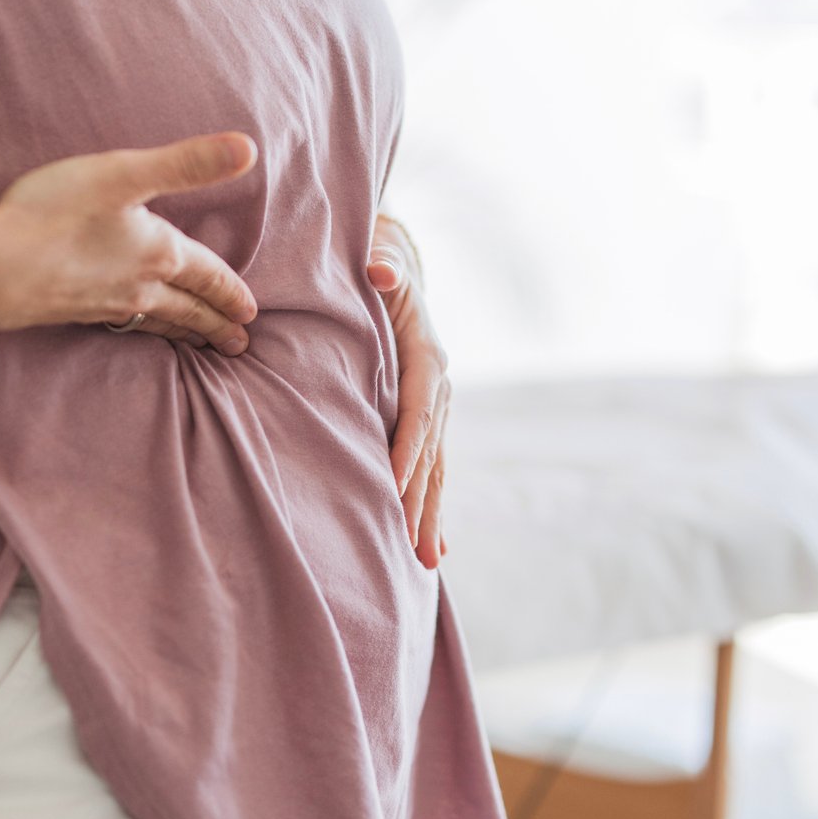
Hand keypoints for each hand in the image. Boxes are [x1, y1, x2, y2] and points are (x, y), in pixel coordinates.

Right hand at [0, 132, 260, 352]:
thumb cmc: (54, 215)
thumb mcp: (123, 175)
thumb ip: (186, 163)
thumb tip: (249, 149)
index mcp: (158, 252)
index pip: (208, 275)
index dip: (231, 291)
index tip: (250, 313)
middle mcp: (137, 285)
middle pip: (186, 308)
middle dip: (214, 324)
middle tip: (238, 345)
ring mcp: (102, 303)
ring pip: (155, 320)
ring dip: (181, 332)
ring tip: (198, 346)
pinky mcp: (71, 312)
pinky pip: (121, 324)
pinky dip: (140, 329)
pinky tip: (128, 323)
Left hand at [368, 214, 449, 567]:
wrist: (395, 263)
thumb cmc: (377, 262)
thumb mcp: (380, 256)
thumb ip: (383, 267)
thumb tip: (381, 272)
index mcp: (428, 356)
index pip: (417, 412)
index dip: (405, 451)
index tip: (390, 489)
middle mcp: (440, 386)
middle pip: (430, 454)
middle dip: (422, 502)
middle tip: (412, 550)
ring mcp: (438, 407)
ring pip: (434, 469)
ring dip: (430, 516)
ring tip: (427, 562)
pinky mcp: (427, 419)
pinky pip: (431, 468)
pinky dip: (431, 506)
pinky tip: (433, 548)